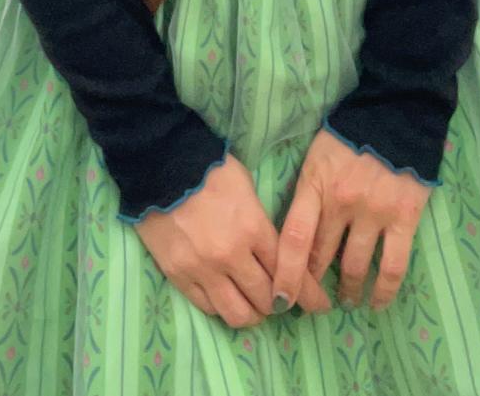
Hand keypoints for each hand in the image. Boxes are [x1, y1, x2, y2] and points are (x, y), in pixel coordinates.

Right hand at [133, 150, 331, 328]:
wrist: (161, 165)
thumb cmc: (209, 169)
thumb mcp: (247, 188)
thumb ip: (261, 223)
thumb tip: (274, 249)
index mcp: (253, 228)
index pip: (289, 272)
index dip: (308, 293)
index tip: (318, 304)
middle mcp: (232, 256)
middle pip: (266, 299)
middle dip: (279, 304)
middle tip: (281, 301)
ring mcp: (203, 269)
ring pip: (238, 314)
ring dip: (253, 314)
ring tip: (254, 307)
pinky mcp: (179, 276)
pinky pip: (209, 307)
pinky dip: (222, 307)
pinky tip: (227, 298)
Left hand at [273, 128, 432, 312]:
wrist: (395, 113)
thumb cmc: (347, 136)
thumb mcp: (315, 158)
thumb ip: (305, 193)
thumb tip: (291, 235)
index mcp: (315, 185)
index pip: (294, 238)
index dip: (286, 274)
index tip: (280, 299)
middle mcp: (342, 202)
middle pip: (322, 256)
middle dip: (313, 285)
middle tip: (311, 302)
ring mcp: (374, 212)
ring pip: (355, 266)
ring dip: (347, 290)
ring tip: (345, 300)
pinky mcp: (404, 218)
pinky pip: (393, 265)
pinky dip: (384, 290)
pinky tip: (377, 302)